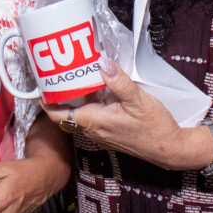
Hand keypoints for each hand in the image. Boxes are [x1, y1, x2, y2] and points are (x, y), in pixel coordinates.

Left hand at [43, 62, 207, 170]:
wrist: (171, 149)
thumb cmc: (156, 128)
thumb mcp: (139, 100)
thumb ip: (119, 82)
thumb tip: (102, 64)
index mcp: (94, 122)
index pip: (58, 115)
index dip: (46, 101)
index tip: (41, 84)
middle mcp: (93, 130)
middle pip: (67, 112)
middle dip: (60, 94)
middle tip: (58, 72)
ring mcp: (101, 133)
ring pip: (80, 113)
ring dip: (76, 97)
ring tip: (77, 75)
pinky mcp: (110, 132)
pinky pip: (92, 116)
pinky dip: (90, 102)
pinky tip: (99, 88)